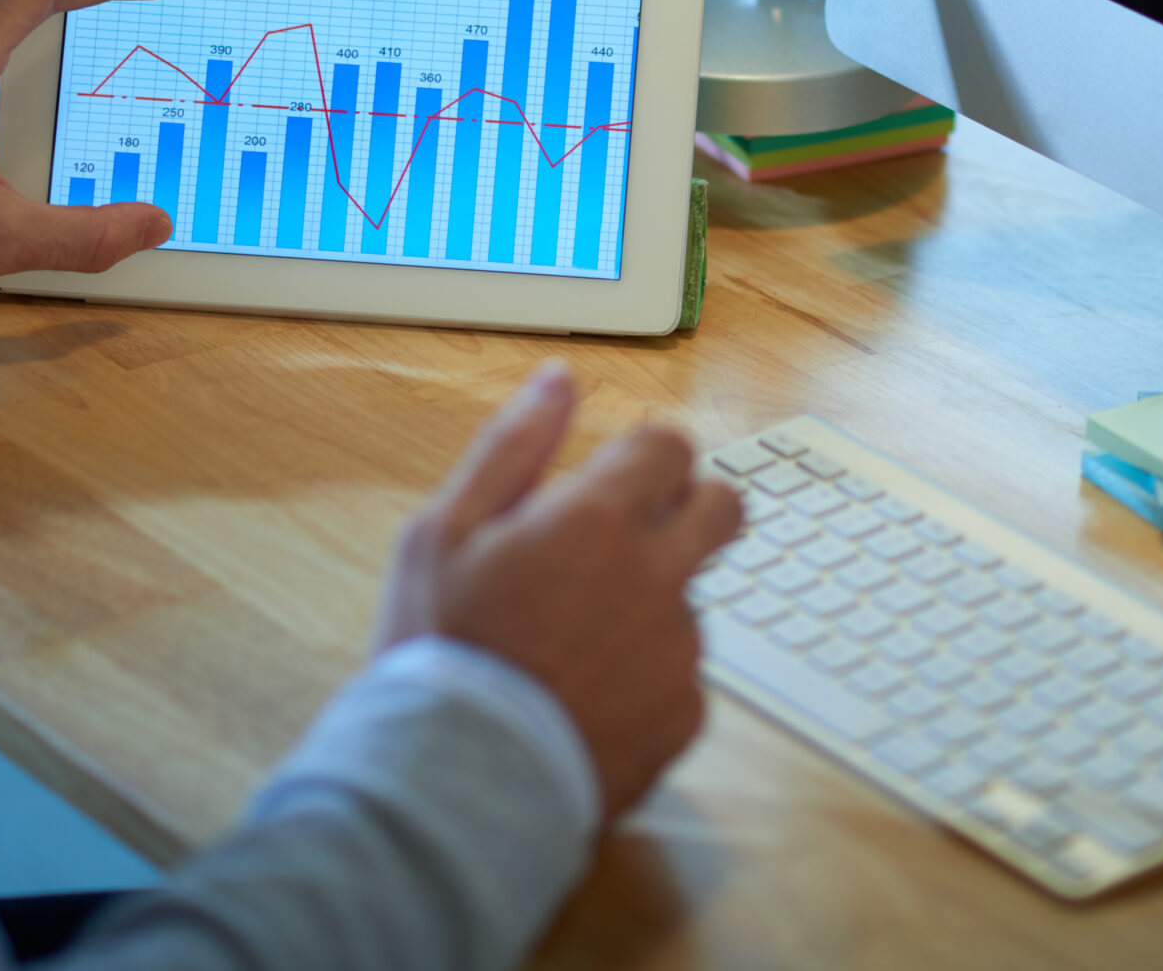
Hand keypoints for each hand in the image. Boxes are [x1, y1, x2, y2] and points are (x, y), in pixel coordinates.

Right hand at [377, 364, 743, 821]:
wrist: (458, 784)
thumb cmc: (440, 650)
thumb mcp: (444, 531)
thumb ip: (512, 445)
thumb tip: (559, 379)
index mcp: (598, 519)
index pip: (669, 445)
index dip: (642, 459)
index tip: (608, 486)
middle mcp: (656, 575)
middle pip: (723, 507)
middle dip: (688, 508)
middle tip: (623, 542)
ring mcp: (678, 649)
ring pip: (693, 596)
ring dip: (652, 602)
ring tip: (571, 645)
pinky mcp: (685, 715)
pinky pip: (682, 674)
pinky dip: (646, 677)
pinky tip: (586, 696)